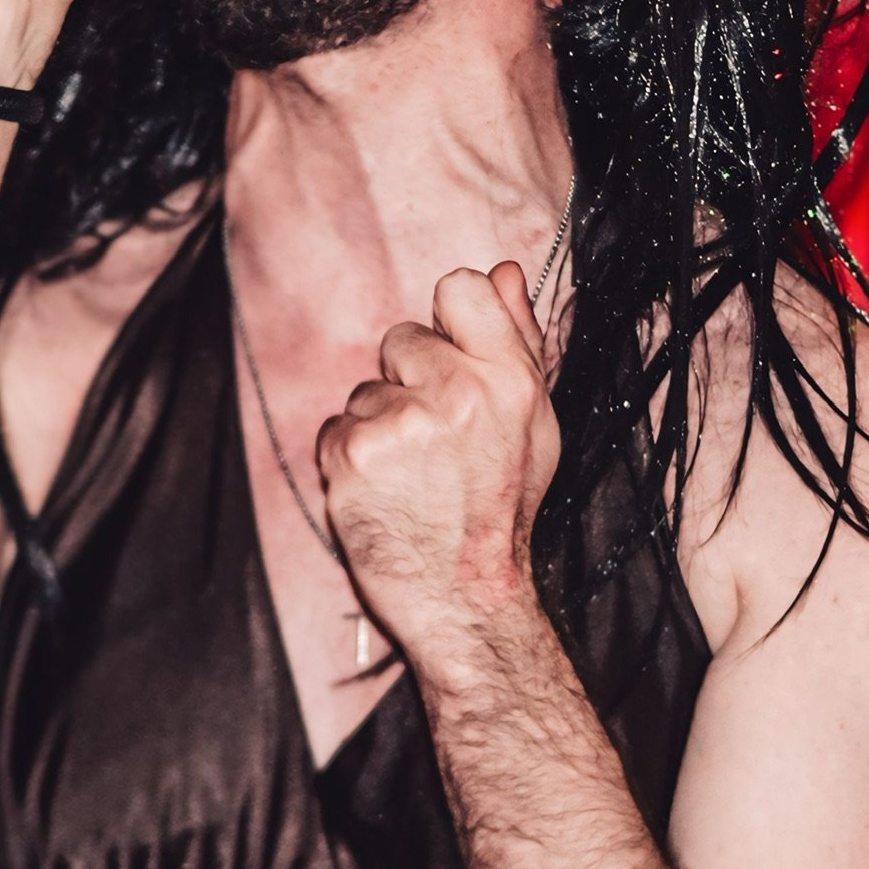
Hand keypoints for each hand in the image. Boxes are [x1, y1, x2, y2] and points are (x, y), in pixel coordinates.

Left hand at [315, 263, 561, 656]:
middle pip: (401, 338)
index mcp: (510, 380)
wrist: (465, 598)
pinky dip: (350, 457)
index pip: (459, 286)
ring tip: (412, 475)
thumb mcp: (533, 423)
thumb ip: (516, 340)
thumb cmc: (500, 508)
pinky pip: (335, 427)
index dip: (448, 321)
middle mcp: (457, 395)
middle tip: (436, 442)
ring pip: (365, 389)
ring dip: (379, 424)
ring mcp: (400, 425)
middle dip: (408, 380)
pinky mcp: (351, 456)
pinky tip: (383, 491)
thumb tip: (502, 269)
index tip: (451, 358)